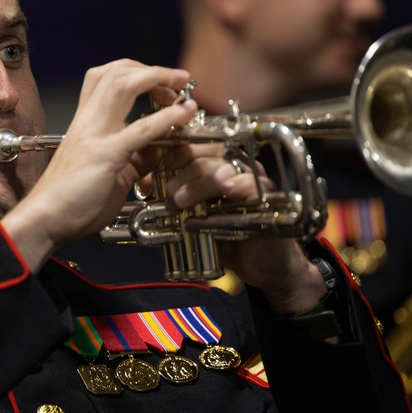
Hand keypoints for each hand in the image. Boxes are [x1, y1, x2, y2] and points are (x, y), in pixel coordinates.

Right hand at [2, 60, 196, 270]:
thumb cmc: (71, 202)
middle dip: (151, 69)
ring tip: (180, 85)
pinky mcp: (105, 155)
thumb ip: (135, 158)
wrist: (44, 221)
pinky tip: (184, 112)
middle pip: (116, 72)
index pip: (106, 78)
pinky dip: (167, 116)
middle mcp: (87, 121)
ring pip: (122, 84)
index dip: (138, 72)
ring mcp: (95, 135)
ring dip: (157, 78)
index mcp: (85, 123)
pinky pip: (140, 129)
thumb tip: (160, 148)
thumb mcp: (111, 173)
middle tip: (177, 79)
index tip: (163, 83)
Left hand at [163, 144, 327, 313]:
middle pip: (204, 155)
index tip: (151, 180)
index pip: (190, 147)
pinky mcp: (266, 196)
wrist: (261, 265)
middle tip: (168, 196)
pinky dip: (239, 185)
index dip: (169, 159)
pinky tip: (227, 190)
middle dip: (180, 173)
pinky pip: (252, 184)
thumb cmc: (227, 238)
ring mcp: (251, 178)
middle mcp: (234, 166)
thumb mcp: (193, 217)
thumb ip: (172, 198)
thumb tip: (144, 184)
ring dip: (199, 182)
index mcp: (215, 165)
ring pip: (222, 168)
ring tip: (181, 201)